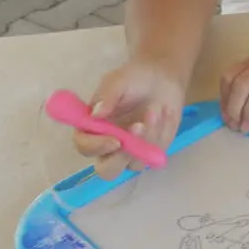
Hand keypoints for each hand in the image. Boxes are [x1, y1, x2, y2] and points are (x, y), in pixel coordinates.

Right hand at [72, 58, 184, 179]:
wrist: (163, 77)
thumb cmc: (134, 78)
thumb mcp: (118, 80)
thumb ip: (106, 96)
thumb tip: (95, 115)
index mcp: (92, 129)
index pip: (85, 147)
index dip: (96, 147)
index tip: (115, 138)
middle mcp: (109, 146)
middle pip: (107, 171)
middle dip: (121, 158)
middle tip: (136, 132)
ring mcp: (132, 152)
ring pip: (135, 163)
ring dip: (147, 138)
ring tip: (155, 109)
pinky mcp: (152, 152)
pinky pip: (156, 154)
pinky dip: (161, 134)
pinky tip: (164, 113)